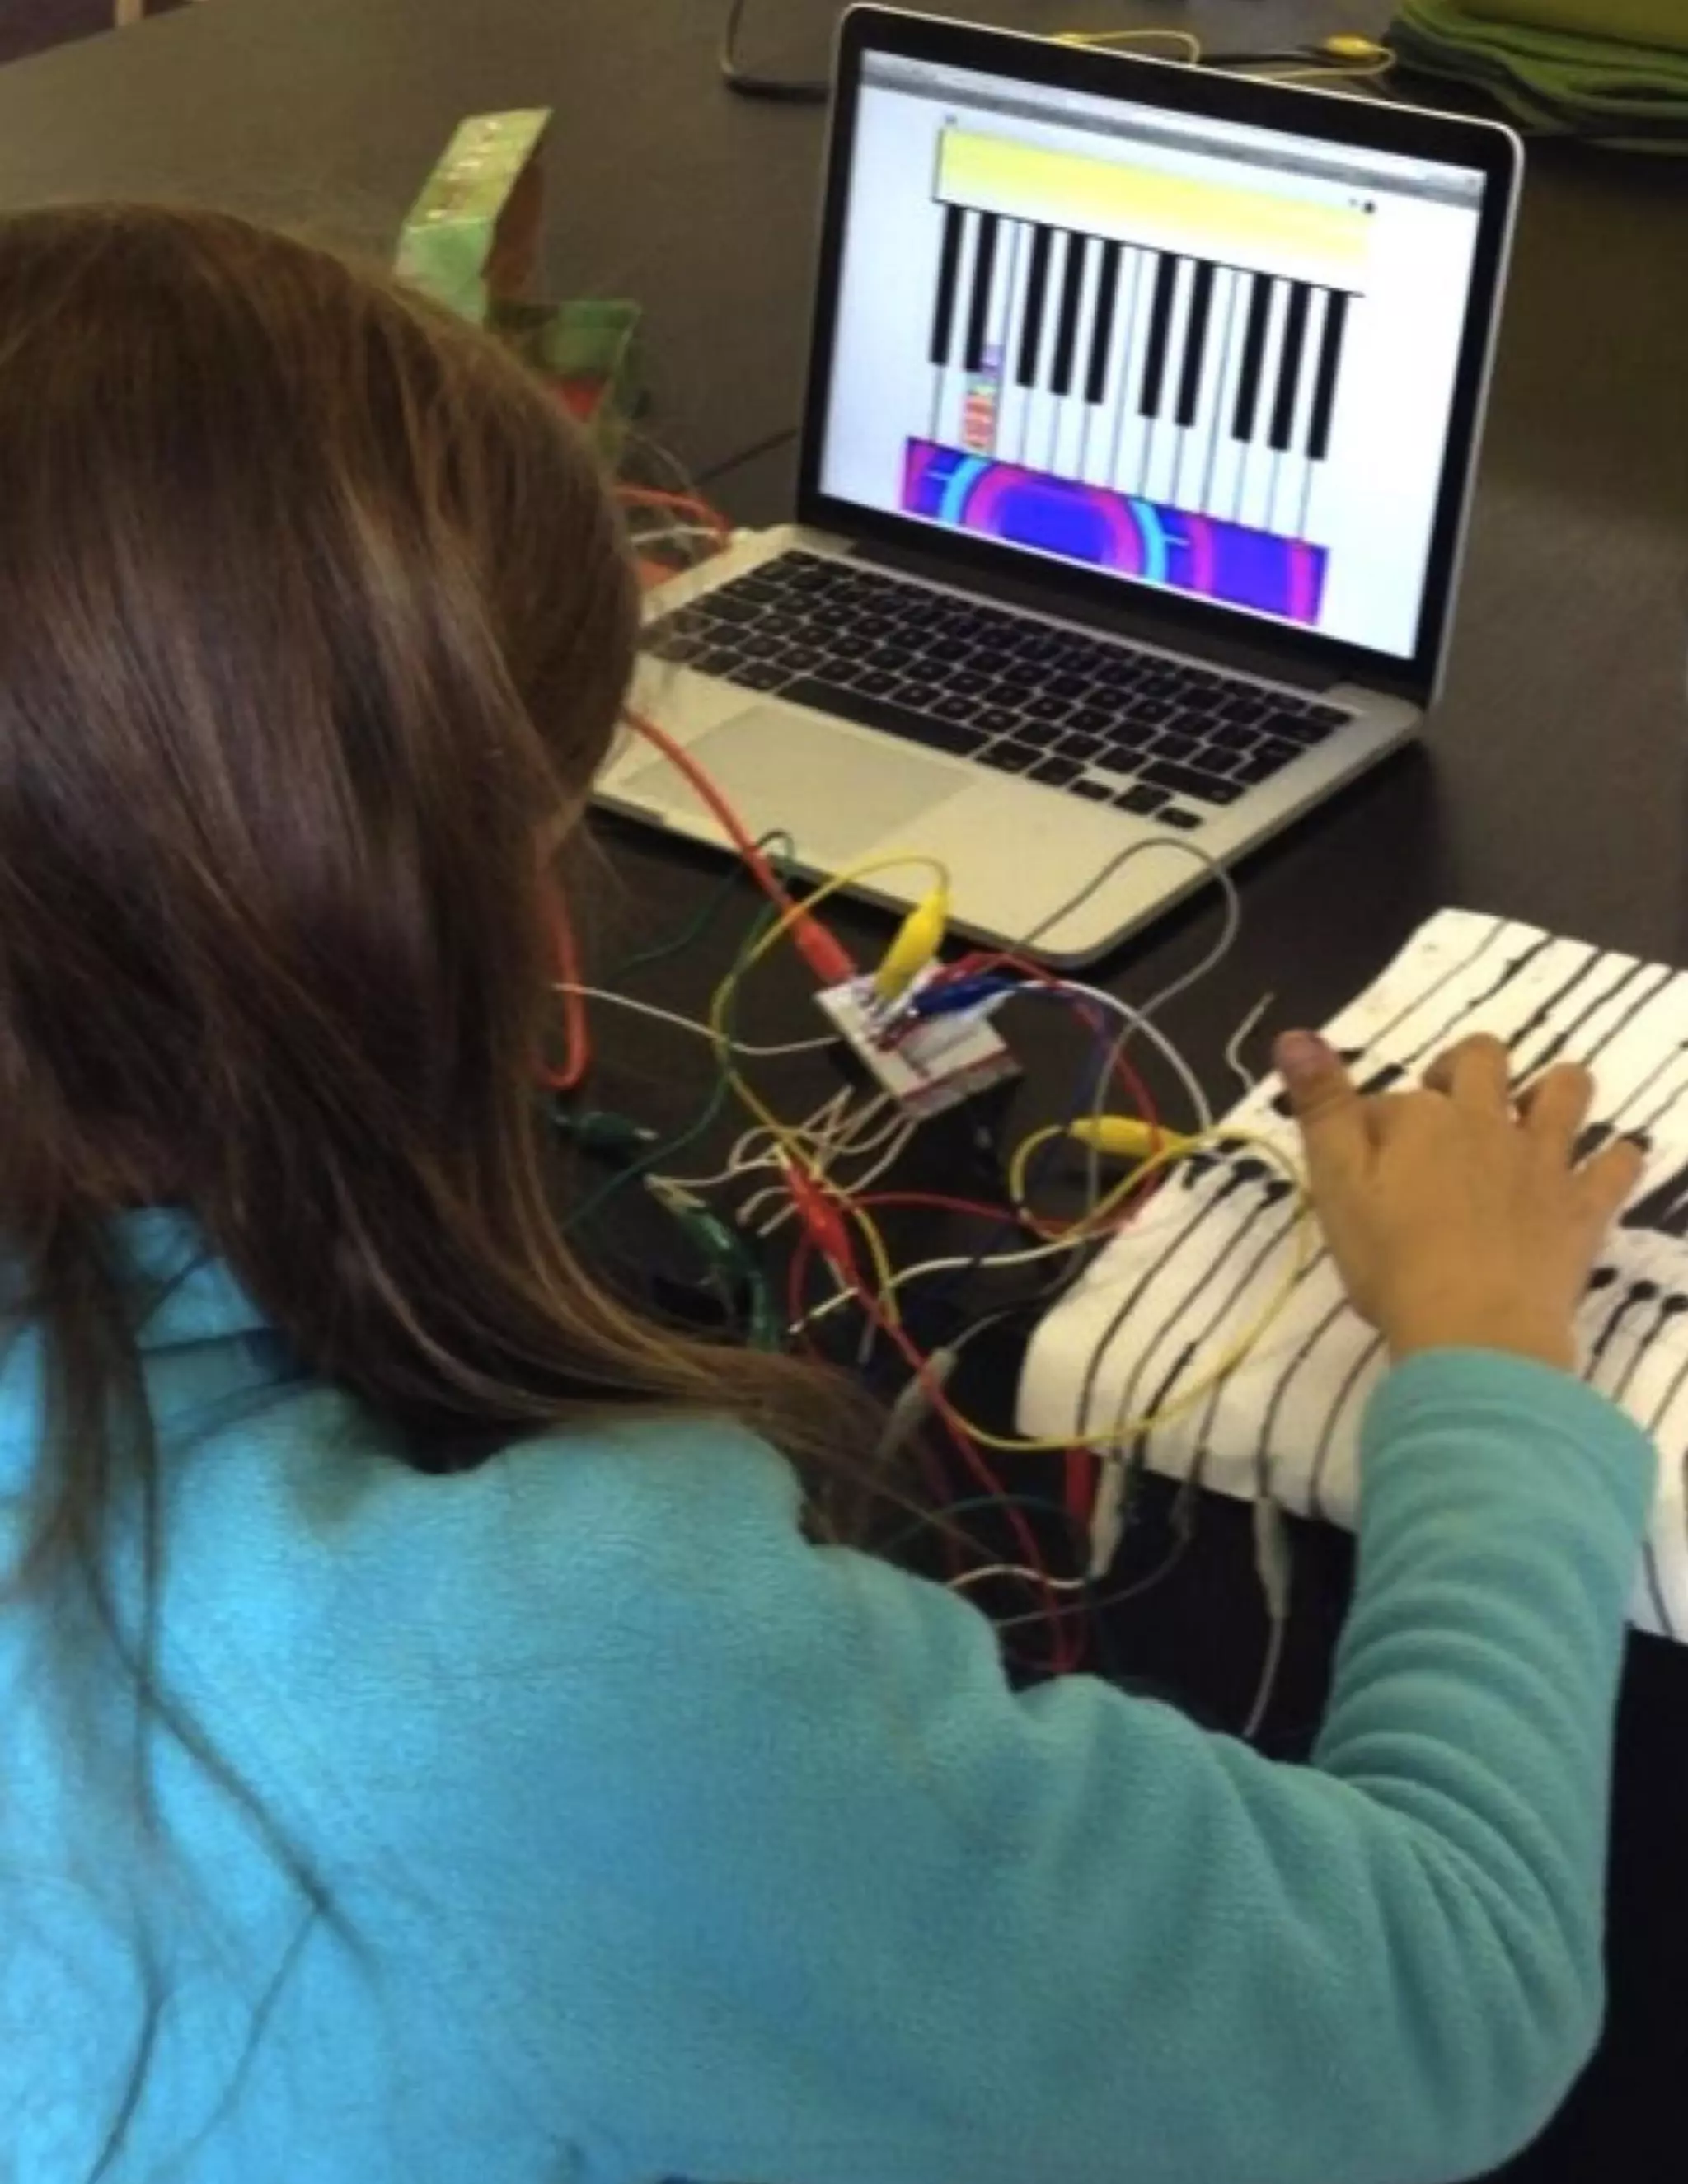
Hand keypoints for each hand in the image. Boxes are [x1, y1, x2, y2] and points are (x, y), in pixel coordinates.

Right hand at [1274, 1029, 1644, 1370]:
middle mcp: (1485, 1123)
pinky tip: (1608, 1161)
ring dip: (1551, 1088)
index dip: (1369, 1122)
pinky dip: (1616, 1157)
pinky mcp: (1582, 1206)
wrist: (1474, 1331)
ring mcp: (1542, 1161)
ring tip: (1532, 1110)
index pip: (1387, 1100)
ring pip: (1564, 1091)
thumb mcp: (1335, 1184)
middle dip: (1462, 1070)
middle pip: (1482, 1063)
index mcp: (1420, 1119)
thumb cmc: (1391, 1263)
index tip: (1356, 1159)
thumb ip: (1320, 1107)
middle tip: (1445, 1107)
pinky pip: (1616, 1166)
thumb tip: (1293, 1034)